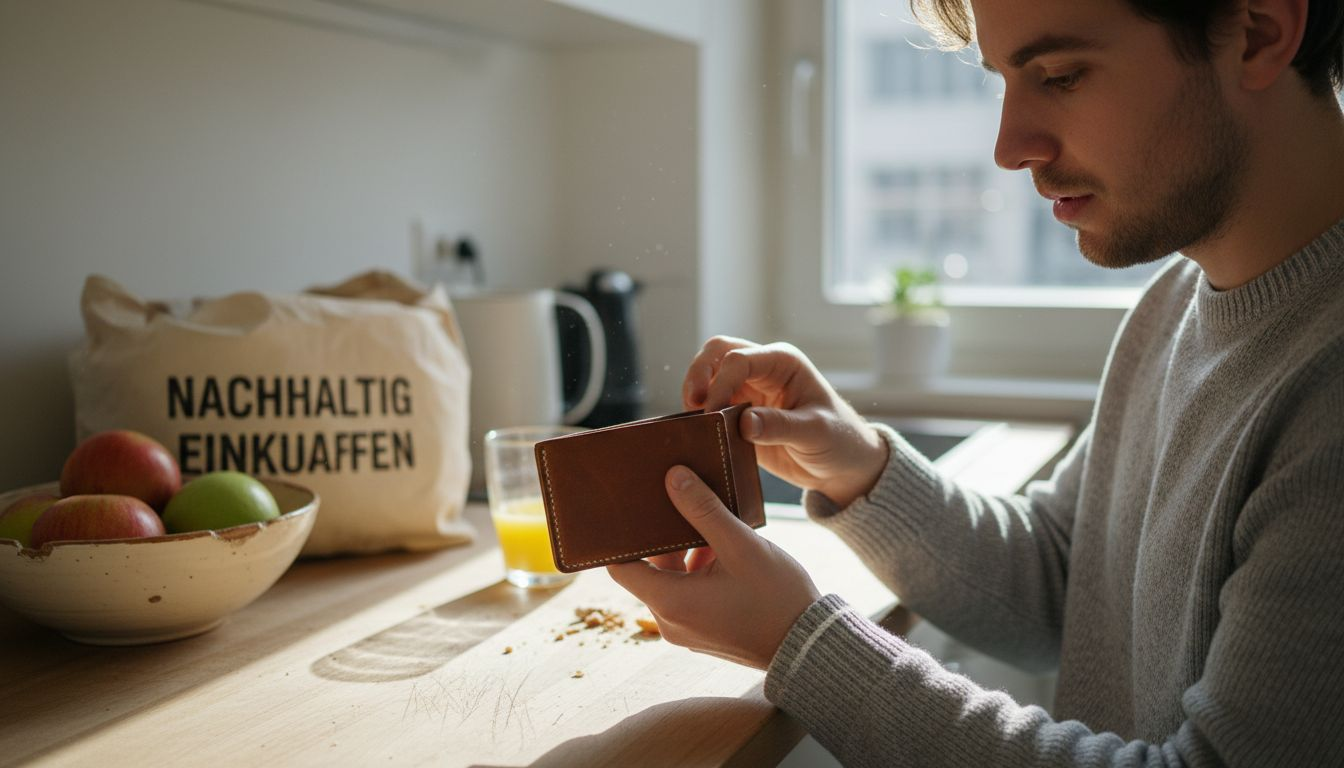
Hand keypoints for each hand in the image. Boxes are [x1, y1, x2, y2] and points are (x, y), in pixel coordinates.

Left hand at [608, 466, 821, 668]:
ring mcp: (687, 630)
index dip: (621, 537)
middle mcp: (670, 621)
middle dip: (663, 537)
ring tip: (709, 523)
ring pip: (672, 580)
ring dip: (686, 552)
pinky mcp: (704, 632)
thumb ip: (704, 510)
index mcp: (670, 602)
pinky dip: (698, 571)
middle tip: (675, 501)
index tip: (629, 509)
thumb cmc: (777, 597)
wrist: (811, 646)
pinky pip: (688, 594)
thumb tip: (673, 477)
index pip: (621, 566)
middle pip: (649, 570)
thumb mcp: (741, 545)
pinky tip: (723, 548)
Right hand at [683, 336, 887, 507]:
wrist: (842, 467)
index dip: (720, 382)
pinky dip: (699, 416)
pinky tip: (698, 433)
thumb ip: (781, 426)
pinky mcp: (739, 415)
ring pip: (709, 377)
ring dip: (695, 394)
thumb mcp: (815, 433)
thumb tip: (744, 423)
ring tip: (693, 422)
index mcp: (783, 363)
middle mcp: (763, 370)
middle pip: (717, 353)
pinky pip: (711, 407)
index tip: (712, 413)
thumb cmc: (839, 440)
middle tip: (691, 404)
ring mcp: (749, 391)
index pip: (739, 359)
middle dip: (698, 374)